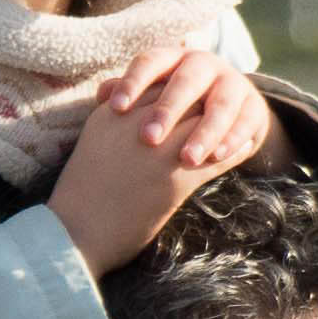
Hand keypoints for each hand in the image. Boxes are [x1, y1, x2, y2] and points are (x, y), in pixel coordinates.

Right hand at [50, 51, 263, 272]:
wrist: (74, 233)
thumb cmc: (82, 192)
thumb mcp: (94, 142)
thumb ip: (113, 118)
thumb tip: (123, 100)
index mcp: (114, 112)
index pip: (160, 85)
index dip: (182, 89)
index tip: (199, 94)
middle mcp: (137, 124)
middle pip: (185, 97)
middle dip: (207, 101)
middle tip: (226, 104)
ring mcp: (157, 150)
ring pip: (204, 123)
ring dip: (226, 123)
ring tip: (241, 125)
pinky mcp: (173, 179)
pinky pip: (214, 157)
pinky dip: (233, 150)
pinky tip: (243, 148)